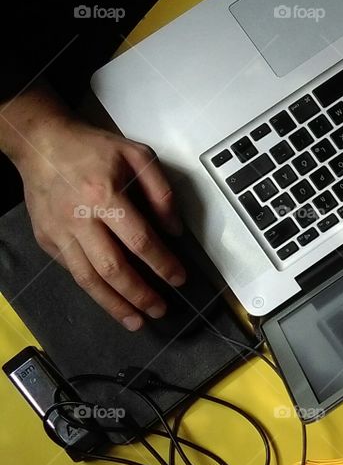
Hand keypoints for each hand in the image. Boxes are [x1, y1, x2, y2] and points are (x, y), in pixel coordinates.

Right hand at [0, 88, 186, 330]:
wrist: (42, 143)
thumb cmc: (91, 148)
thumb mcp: (137, 154)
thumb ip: (160, 191)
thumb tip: (174, 229)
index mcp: (104, 195)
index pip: (139, 240)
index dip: (162, 263)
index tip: (179, 279)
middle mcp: (80, 218)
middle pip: (112, 268)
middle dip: (139, 294)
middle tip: (160, 309)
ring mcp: (59, 232)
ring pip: (87, 279)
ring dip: (114, 305)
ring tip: (136, 320)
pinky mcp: (46, 240)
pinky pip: (72, 271)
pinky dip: (92, 289)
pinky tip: (109, 299)